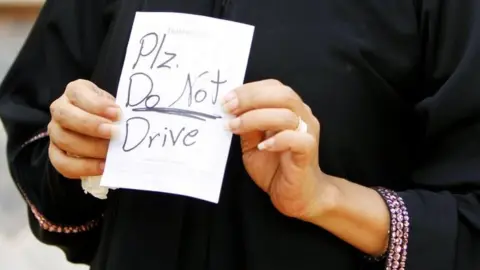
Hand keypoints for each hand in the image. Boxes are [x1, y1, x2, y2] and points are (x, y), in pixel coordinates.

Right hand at [48, 79, 120, 178]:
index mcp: (75, 91)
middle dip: (91, 125)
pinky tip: (102, 167)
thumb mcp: (114, 106)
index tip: (117, 113)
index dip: (97, 104)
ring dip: (90, 148)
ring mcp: (55, 131)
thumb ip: (117, 112)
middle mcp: (60, 109)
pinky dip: (82, 167)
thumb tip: (128, 124)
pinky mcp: (55, 151)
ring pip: (64, 140)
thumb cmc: (110, 114)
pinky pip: (61, 163)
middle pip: (65, 116)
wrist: (102, 127)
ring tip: (111, 153)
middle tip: (114, 133)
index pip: (78, 94)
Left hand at [223, 79, 334, 219]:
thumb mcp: (252, 144)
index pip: (273, 87)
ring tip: (235, 127)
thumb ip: (247, 127)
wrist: (298, 196)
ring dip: (256, 118)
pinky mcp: (308, 152)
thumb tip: (229, 110)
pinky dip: (278, 139)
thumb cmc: (276, 167)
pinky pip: (298, 139)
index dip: (249, 90)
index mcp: (289, 109)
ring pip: (287, 115)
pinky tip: (262, 146)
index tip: (226, 99)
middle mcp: (302, 116)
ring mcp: (308, 133)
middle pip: (283, 94)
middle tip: (228, 108)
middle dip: (251, 98)